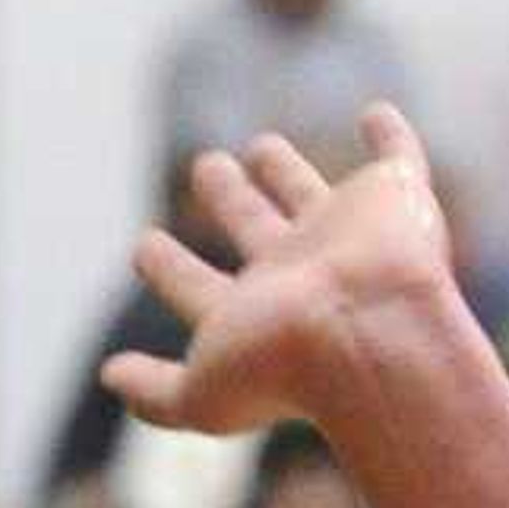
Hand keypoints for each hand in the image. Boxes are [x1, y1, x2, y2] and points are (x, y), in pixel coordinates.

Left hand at [98, 111, 462, 443]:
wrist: (371, 338)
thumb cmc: (284, 369)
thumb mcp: (201, 394)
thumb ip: (154, 392)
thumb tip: (110, 376)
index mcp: (252, 316)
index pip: (198, 287)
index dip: (168, 268)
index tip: (143, 245)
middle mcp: (300, 275)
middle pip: (255, 227)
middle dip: (229, 198)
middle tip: (207, 166)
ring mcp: (350, 238)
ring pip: (309, 193)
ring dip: (285, 170)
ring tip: (260, 146)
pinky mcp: (397, 203)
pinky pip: (398, 159)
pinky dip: (392, 136)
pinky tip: (377, 113)